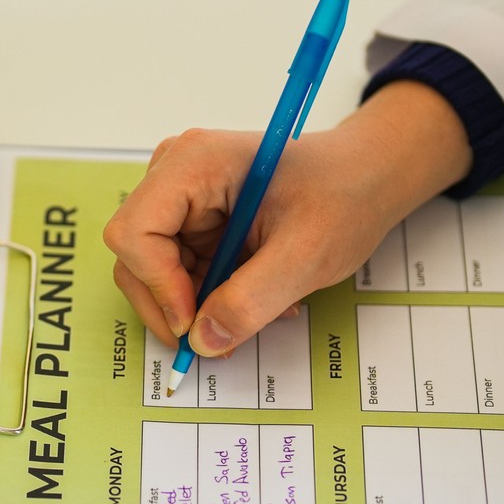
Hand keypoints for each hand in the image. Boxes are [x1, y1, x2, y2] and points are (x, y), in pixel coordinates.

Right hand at [102, 81, 474, 356]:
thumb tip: (202, 340)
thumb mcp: (305, 254)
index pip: (135, 233)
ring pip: (154, 271)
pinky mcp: (193, 220)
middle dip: (173, 304)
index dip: (158, 286)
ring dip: (195, 305)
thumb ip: (251, 298)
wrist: (368, 177)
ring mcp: (181, 198)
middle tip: (217, 339)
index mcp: (193, 163)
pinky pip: (179, 271)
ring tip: (252, 313)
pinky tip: (252, 297)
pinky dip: (208, 296)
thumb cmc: (343, 196)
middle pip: (136, 256)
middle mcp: (175, 174)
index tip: (195, 325)